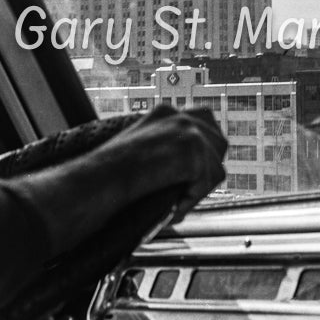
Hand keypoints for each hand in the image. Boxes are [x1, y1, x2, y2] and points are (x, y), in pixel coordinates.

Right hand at [97, 104, 227, 218]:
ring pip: (215, 168)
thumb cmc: (111, 173)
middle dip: (211, 167)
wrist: (101, 176)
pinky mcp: (192, 153)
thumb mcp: (138, 149)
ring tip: (176, 204)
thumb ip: (162, 151)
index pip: (204, 120)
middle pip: (219, 141)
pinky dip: (192, 200)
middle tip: (193, 191)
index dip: (206, 146)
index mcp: (166, 112)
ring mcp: (189, 133)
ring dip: (198, 190)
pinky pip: (206, 184)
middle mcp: (181, 117)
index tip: (200, 167)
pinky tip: (174, 207)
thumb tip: (182, 172)